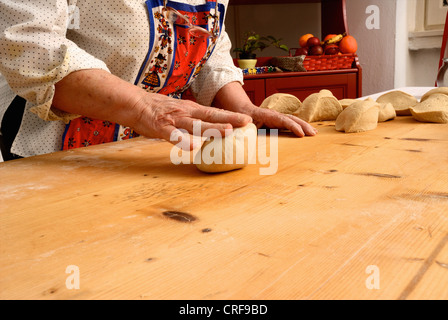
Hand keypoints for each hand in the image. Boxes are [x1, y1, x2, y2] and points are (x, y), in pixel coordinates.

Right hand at [53, 70, 251, 150]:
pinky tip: (193, 146)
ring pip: (196, 125)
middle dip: (230, 119)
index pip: (215, 113)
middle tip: (246, 122)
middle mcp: (186, 112)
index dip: (231, 116)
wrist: (135, 103)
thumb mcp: (181, 111)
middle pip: (211, 116)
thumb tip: (212, 128)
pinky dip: (183, 140)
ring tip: (228, 131)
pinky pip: (173, 136)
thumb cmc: (160, 110)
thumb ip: (195, 119)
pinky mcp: (161, 128)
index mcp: (192, 109)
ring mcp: (174, 120)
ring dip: (212, 128)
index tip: (248, 120)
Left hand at [249, 106, 317, 136]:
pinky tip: (307, 132)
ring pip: (294, 120)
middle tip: (313, 134)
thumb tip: (249, 132)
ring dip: (305, 126)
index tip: (301, 134)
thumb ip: (248, 128)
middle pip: (292, 119)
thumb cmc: (244, 119)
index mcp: (268, 116)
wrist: (244, 111)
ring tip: (314, 133)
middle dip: (304, 126)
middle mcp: (276, 115)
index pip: (284, 120)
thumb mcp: (245, 124)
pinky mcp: (279, 121)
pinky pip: (291, 123)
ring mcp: (278, 117)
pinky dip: (300, 127)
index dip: (293, 127)